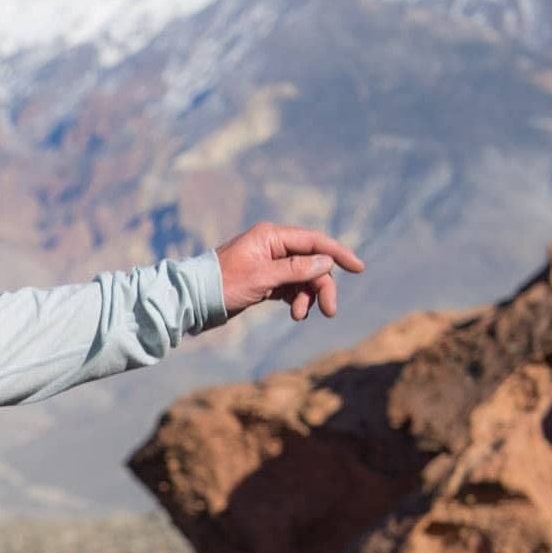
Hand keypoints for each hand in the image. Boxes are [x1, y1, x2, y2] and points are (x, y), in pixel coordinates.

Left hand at [215, 223, 364, 322]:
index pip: (314, 241)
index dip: (337, 254)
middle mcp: (272, 247)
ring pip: (302, 278)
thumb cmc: (222, 285)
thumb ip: (295, 269)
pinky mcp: (264, 282)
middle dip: (322, 285)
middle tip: (329, 310)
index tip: (358, 267)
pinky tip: (296, 313)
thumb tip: (326, 262)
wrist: (193, 302)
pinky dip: (296, 300)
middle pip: (311, 263)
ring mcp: (269, 264)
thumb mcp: (262, 277)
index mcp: (271, 237)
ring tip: (300, 316)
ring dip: (307, 296)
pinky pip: (290, 288)